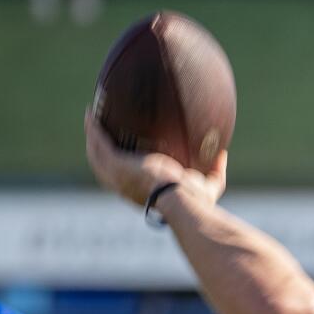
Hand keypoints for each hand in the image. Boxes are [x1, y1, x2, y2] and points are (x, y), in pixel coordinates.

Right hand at [83, 110, 226, 208]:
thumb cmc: (196, 200)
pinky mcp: (116, 165)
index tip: (124, 150)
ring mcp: (118, 177)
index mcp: (143, 192)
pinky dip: (93, 128)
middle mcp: (125, 187)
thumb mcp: (209, 185)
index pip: (127, 179)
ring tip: (90, 117)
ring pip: (97, 154)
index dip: (122, 164)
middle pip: (105, 166)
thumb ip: (215, 171)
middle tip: (100, 131)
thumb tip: (223, 153)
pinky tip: (91, 113)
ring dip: (92, 135)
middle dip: (100, 148)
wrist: (183, 201)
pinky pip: (99, 143)